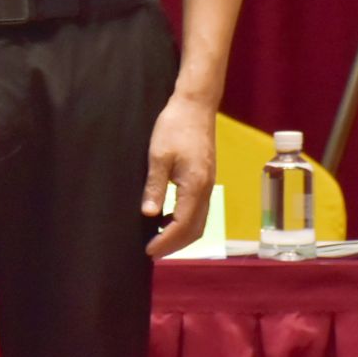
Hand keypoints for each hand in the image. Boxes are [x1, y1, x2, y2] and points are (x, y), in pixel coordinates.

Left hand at [142, 96, 215, 258]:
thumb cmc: (174, 126)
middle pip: (195, 229)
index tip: (149, 251)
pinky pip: (198, 208)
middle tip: (153, 251)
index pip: (182, 225)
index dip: (166, 242)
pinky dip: (184, 220)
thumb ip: (155, 186)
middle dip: (175, 244)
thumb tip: (149, 214)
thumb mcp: (158, 156)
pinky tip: (167, 216)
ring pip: (199, 220)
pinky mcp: (206, 177)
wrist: (195, 105)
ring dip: (180, 234)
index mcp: (195, 186)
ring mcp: (209, 184)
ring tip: (158, 238)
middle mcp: (206, 189)